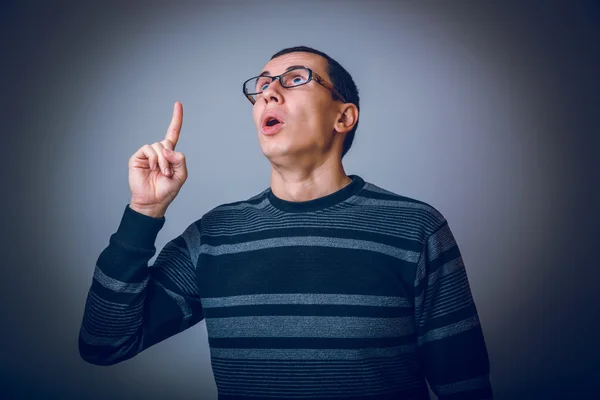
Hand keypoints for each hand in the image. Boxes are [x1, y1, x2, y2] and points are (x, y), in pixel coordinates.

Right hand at [128, 102, 186, 217]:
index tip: (178, 104)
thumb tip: (167, 149)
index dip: (176, 119)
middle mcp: (158, 151)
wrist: (153, 201)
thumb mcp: (181, 175)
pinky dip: (153, 159)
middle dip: (170, 160)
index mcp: (169, 154)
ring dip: (163, 161)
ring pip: (159, 147)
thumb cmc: (167, 190)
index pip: (173, 133)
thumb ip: (180, 160)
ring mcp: (147, 154)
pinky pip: (148, 149)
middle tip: (167, 174)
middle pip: (167, 144)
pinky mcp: (138, 157)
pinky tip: (152, 168)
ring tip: (161, 173)